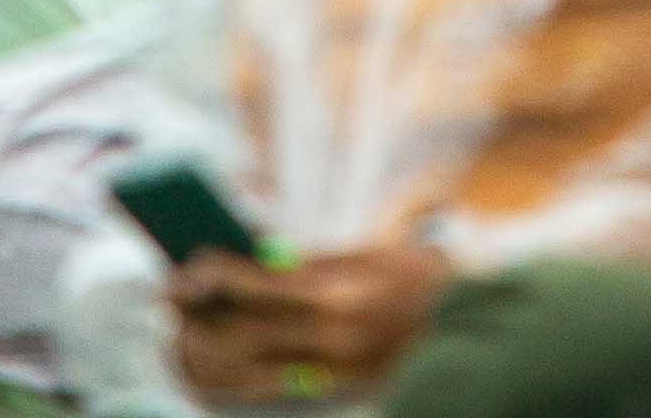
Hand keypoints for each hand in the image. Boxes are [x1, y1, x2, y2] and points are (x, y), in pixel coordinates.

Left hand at [169, 238, 450, 404]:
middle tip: (172, 301)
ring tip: (187, 335)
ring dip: (207, 355)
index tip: (186, 266)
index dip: (210, 276)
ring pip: (245, 375)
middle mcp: (331, 338)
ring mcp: (334, 373)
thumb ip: (306, 263)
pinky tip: (217, 366)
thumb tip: (244, 259)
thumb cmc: (423, 281)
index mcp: (340, 292)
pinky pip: (270, 391)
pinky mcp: (336, 394)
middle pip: (238, 335)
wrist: (478, 331)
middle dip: (197, 319)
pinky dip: (237, 379)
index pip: (254, 284)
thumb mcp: (368, 255)